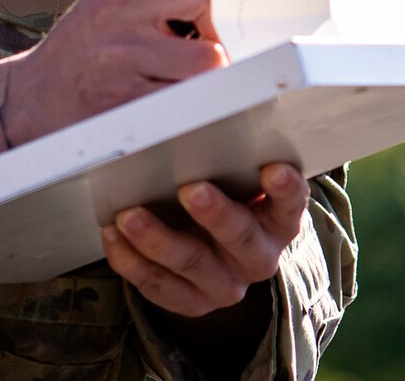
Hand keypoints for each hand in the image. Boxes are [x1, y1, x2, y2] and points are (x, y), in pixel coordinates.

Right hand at [0, 0, 226, 146]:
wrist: (22, 102)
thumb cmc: (79, 53)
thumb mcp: (110, 4)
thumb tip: (230, 6)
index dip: (229, 5)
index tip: (236, 26)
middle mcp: (120, 13)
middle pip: (210, 12)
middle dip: (225, 38)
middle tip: (220, 58)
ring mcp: (120, 58)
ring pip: (206, 63)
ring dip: (211, 78)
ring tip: (189, 84)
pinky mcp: (122, 102)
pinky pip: (185, 102)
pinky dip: (193, 107)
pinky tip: (174, 108)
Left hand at [101, 163, 309, 316]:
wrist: (218, 250)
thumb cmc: (228, 198)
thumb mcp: (239, 178)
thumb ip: (230, 153)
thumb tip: (198, 102)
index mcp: (279, 221)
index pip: (291, 203)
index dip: (285, 189)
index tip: (272, 169)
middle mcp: (257, 256)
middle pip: (240, 238)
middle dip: (215, 214)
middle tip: (191, 190)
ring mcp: (225, 284)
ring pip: (192, 264)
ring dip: (158, 239)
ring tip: (130, 216)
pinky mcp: (192, 302)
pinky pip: (158, 286)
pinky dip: (131, 261)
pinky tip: (114, 234)